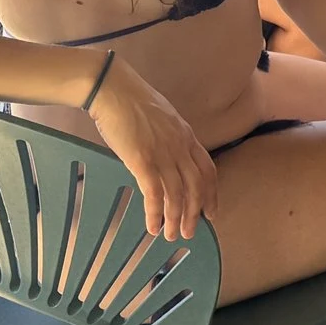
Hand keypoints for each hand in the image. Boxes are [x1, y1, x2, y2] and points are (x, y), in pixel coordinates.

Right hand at [97, 66, 214, 242]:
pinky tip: (152, 226)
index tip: (211, 212)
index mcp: (186, 136)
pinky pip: (154, 193)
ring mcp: (163, 154)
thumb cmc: (133, 102)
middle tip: (190, 232)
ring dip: (175, 218)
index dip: (211, 194)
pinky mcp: (142, 160)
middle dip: (195, 213)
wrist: (114, 89)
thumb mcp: (163, 120)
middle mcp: (180, 147)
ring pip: (177, 194)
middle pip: (197, 186)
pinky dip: (155, 213)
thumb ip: (171, 139)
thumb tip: (169, 158)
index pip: (208, 170)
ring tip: (169, 235)